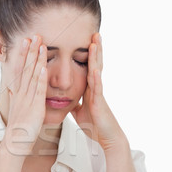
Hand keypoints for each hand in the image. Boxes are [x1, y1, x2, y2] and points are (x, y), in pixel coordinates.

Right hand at [2, 34, 47, 155]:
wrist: (15, 143)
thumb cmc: (18, 129)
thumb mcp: (15, 110)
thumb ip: (14, 99)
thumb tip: (10, 91)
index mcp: (19, 93)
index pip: (21, 69)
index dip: (23, 55)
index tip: (26, 41)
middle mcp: (22, 93)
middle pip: (26, 68)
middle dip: (30, 51)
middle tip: (33, 35)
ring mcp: (28, 99)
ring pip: (32, 75)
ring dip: (36, 59)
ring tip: (40, 45)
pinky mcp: (35, 107)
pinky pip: (38, 90)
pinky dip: (40, 78)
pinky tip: (43, 67)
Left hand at [71, 33, 125, 149]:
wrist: (106, 138)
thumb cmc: (95, 125)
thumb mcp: (80, 111)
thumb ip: (75, 102)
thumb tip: (66, 98)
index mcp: (90, 89)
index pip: (88, 67)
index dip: (87, 55)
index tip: (85, 40)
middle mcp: (95, 88)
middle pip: (95, 65)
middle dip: (95, 49)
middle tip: (94, 33)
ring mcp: (98, 94)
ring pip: (97, 72)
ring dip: (96, 57)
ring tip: (95, 42)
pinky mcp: (99, 103)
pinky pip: (97, 89)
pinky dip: (95, 79)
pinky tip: (94, 69)